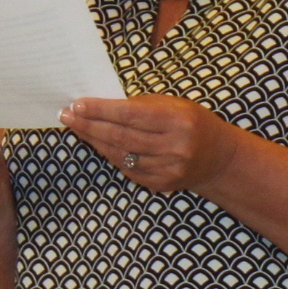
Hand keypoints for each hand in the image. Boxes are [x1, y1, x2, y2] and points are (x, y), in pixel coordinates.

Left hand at [62, 95, 236, 195]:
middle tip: (67, 115)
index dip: (101, 110)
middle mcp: (174, 146)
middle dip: (90, 125)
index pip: (130, 115)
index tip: (78, 104)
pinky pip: (127, 168)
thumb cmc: (193, 123)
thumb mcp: (175, 105)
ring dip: (94, 140)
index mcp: (178, 120)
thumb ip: (142, 106)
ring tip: (76, 127)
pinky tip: (97, 143)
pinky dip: (110, 155)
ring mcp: (168, 169)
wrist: (220, 158)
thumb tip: (101, 105)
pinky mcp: (162, 184)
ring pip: (121, 154)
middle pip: (121, 136)